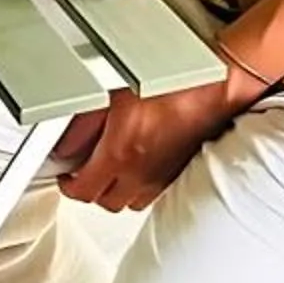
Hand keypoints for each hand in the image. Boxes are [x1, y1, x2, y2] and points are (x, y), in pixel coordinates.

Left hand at [55, 70, 255, 212]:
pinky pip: (151, 192)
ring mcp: (161, 177)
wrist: (218, 85)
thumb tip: (68, 137)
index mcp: (121, 153)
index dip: (68, 186)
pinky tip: (140, 165)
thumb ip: (87, 119)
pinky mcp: (178, 175)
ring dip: (117, 190)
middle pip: (105, 202)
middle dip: (91, 189)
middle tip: (85, 171)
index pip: (83, 190)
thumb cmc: (175, 80)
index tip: (66, 176)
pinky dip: (140, 185)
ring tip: (112, 169)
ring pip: (129, 201)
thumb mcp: (118, 90)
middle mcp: (140, 173)